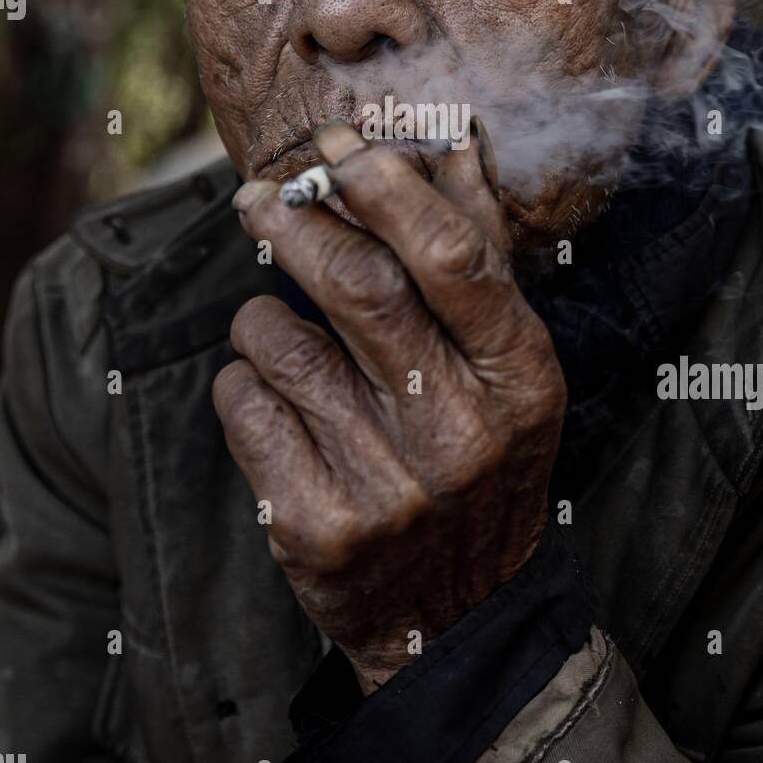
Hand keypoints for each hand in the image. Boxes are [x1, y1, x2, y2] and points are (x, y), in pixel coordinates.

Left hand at [213, 122, 565, 690]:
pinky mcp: (315, 525)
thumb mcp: (507, 373)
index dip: (388, 188)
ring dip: (262, 316)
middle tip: (259, 195)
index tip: (339, 144)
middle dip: (297, 222)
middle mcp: (460, 433)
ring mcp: (386, 485)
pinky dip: (243, 379)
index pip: (451, 258)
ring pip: (282, 341)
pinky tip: (270, 397)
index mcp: (518, 380)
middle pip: (358, 286)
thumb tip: (450, 144)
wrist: (452, 618)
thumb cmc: (479, 466)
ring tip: (276, 328)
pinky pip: (245, 403)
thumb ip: (478, 258)